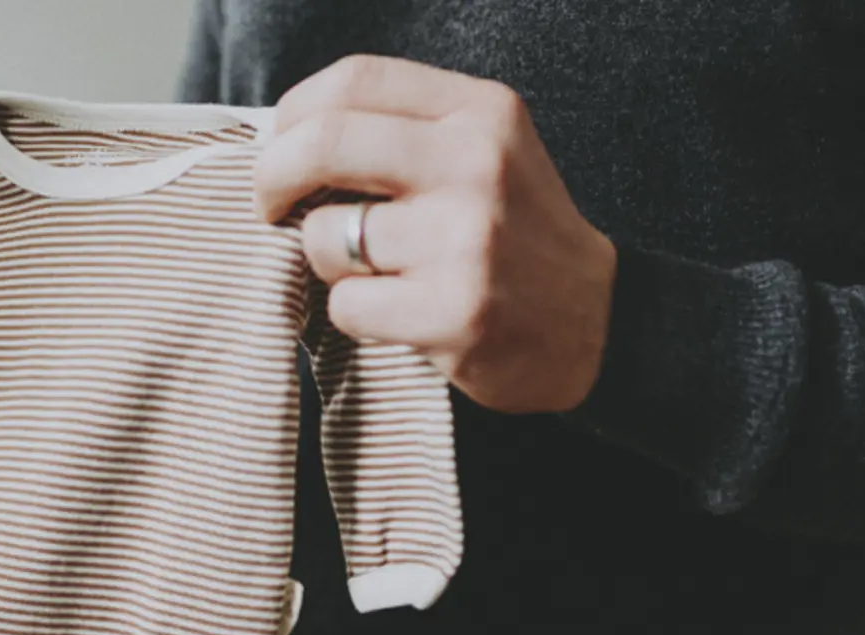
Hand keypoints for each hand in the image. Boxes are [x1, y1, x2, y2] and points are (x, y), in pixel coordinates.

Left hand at [256, 55, 617, 413]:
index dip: (295, 114)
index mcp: (481, 112)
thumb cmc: (515, 236)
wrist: (595, 323)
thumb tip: (284, 139)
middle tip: (269, 207)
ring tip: (375, 272)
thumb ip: (401, 133)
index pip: (355, 80)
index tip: (280, 148)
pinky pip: (346, 304)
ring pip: (327, 236)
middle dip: (272, 177)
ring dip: (328, 260)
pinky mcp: (455, 311)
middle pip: (325, 142)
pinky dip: (353, 312)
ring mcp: (467, 240)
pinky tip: (398, 313)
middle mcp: (478, 164)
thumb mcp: (482, 153)